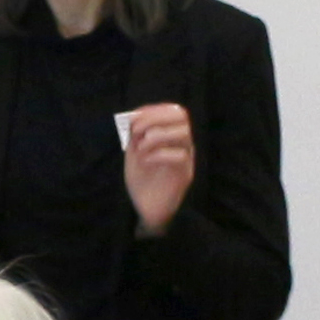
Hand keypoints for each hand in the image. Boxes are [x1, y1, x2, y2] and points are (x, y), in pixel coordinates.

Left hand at [120, 101, 196, 237]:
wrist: (145, 209)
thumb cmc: (141, 181)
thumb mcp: (134, 152)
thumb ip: (135, 135)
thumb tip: (134, 116)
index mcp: (171, 136)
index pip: (174, 111)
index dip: (153, 110)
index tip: (133, 118)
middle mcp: (182, 145)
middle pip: (182, 116)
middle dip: (155, 118)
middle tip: (136, 131)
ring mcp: (186, 159)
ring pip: (184, 133)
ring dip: (158, 135)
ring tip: (141, 148)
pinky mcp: (184, 176)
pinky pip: (180, 156)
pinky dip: (159, 154)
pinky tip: (145, 162)